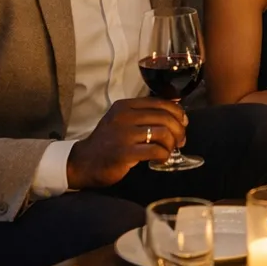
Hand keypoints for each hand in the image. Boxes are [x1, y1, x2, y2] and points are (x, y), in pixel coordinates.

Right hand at [66, 98, 186, 188]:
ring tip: (169, 150)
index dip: (178, 112)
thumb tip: (178, 113)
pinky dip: (164, 155)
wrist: (83, 163)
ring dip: (172, 143)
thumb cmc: (108, 143)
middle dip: (178, 130)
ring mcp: (123, 135)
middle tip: (180, 141)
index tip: (183, 123)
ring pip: (162, 133)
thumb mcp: (122, 121)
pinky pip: (155, 150)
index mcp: (125, 106)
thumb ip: (144, 115)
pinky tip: (161, 158)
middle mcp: (124, 117)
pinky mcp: (124, 153)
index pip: (160, 102)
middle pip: (165, 117)